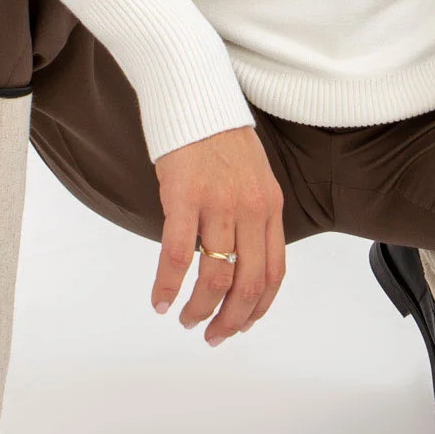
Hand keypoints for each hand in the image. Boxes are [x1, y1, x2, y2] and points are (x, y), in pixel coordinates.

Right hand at [151, 126, 285, 343]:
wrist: (195, 96)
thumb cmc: (219, 137)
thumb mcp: (254, 176)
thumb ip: (253, 214)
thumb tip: (242, 254)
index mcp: (270, 207)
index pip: (275, 272)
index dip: (259, 307)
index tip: (242, 325)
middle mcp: (251, 210)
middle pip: (249, 283)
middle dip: (231, 320)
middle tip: (213, 337)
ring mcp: (219, 204)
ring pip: (216, 276)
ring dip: (200, 309)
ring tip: (185, 321)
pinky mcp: (184, 197)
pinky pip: (179, 255)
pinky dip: (167, 285)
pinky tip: (159, 301)